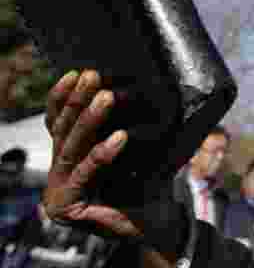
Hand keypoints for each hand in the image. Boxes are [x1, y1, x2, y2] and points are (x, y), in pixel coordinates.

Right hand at [42, 69, 141, 236]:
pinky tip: (121, 136)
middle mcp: (58, 171)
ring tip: (108, 96)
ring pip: (71, 146)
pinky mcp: (65, 206)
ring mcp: (57, 189)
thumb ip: (123, 122)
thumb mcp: (134, 147)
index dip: (64, 97)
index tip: (76, 72)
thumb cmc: (147, 182)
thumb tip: (134, 83)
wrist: (156, 222)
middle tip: (92, 75)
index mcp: (68, 156)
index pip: (58, 122)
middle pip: (63, 129)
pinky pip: (85, 172)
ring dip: (90, 119)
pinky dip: (103, 153)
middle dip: (77, 100)